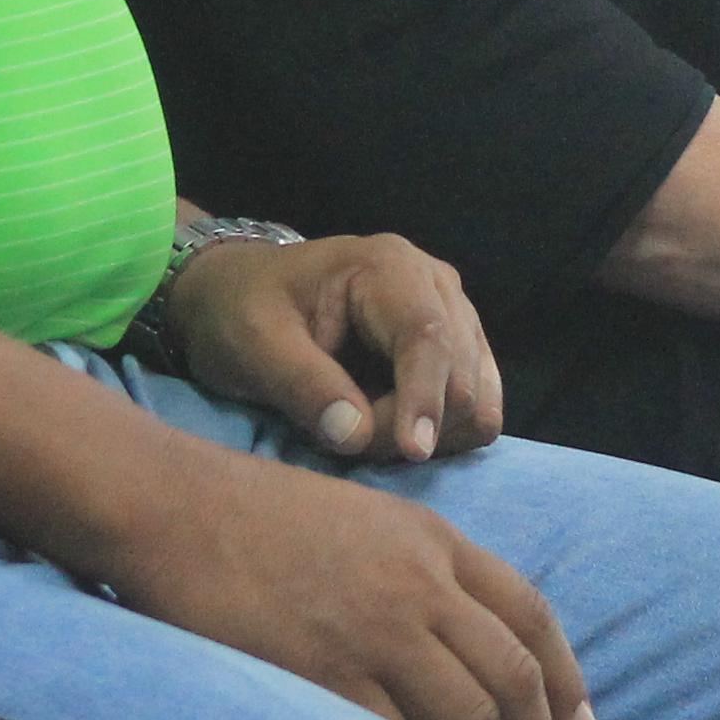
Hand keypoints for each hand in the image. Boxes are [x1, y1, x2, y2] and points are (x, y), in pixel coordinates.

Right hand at [78, 435, 595, 719]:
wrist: (174, 505)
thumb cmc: (255, 511)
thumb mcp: (363, 516)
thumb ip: (420, 567)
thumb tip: (462, 635)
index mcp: (431, 539)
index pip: (531, 615)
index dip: (565, 680)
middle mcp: (418, 583)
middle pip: (513, 676)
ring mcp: (374, 630)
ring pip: (471, 718)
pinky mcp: (327, 673)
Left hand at [174, 233, 500, 463]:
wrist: (243, 295)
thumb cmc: (242, 309)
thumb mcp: (253, 342)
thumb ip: (303, 384)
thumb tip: (357, 436)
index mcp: (388, 267)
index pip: (427, 338)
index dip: (424, 399)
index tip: (412, 452)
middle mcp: (437, 286)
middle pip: (460, 381)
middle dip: (408, 427)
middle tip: (342, 437)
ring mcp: (456, 320)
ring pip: (477, 405)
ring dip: (427, 437)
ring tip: (359, 427)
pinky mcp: (460, 354)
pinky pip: (475, 414)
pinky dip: (438, 436)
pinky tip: (386, 426)